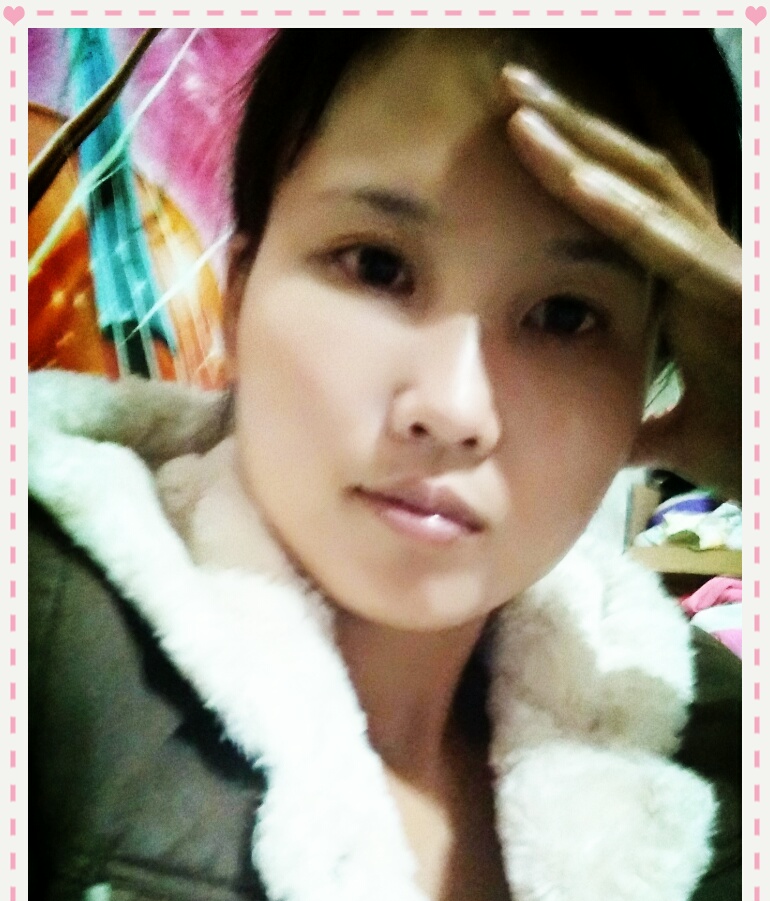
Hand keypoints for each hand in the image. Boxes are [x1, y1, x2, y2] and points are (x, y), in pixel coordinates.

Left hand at [501, 66, 740, 499]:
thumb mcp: (681, 439)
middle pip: (634, 171)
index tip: (523, 131)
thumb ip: (646, 431)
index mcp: (693, 284)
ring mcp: (722, 266)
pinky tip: (568, 172)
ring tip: (519, 102)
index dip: (580, 163)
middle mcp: (709, 259)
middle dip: (572, 124)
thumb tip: (614, 442)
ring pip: (646, 183)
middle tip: (509, 82)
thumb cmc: (750, 452)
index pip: (632, 203)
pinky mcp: (729, 289)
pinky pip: (662, 235)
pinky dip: (613, 201)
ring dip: (579, 142)